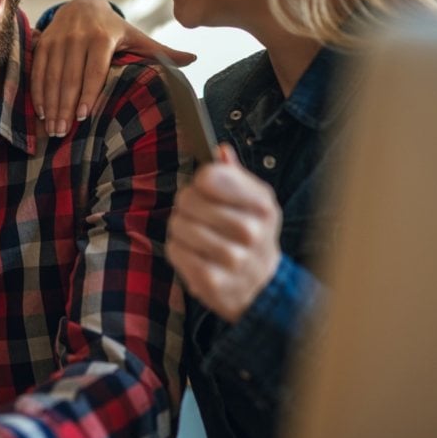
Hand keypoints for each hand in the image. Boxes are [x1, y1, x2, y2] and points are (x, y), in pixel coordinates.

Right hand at [32, 0, 195, 136]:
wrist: (81, 4)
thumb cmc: (113, 28)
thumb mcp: (137, 37)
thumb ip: (162, 51)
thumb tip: (194, 59)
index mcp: (102, 36)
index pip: (94, 70)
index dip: (88, 93)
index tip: (83, 117)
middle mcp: (77, 36)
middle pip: (70, 77)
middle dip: (64, 107)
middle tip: (62, 133)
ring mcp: (58, 39)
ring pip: (51, 76)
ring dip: (49, 104)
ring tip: (51, 128)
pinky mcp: (43, 42)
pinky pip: (38, 70)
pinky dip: (37, 92)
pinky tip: (40, 111)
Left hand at [166, 145, 281, 323]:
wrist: (262, 287)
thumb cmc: (252, 237)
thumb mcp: (254, 202)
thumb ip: (235, 175)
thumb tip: (221, 150)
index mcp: (261, 204)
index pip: (209, 176)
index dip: (200, 181)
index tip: (205, 188)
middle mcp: (250, 230)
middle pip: (188, 199)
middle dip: (186, 205)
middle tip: (197, 215)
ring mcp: (232, 258)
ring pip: (178, 225)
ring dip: (180, 229)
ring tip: (196, 236)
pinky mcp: (213, 280)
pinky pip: (175, 251)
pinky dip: (178, 250)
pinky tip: (194, 253)